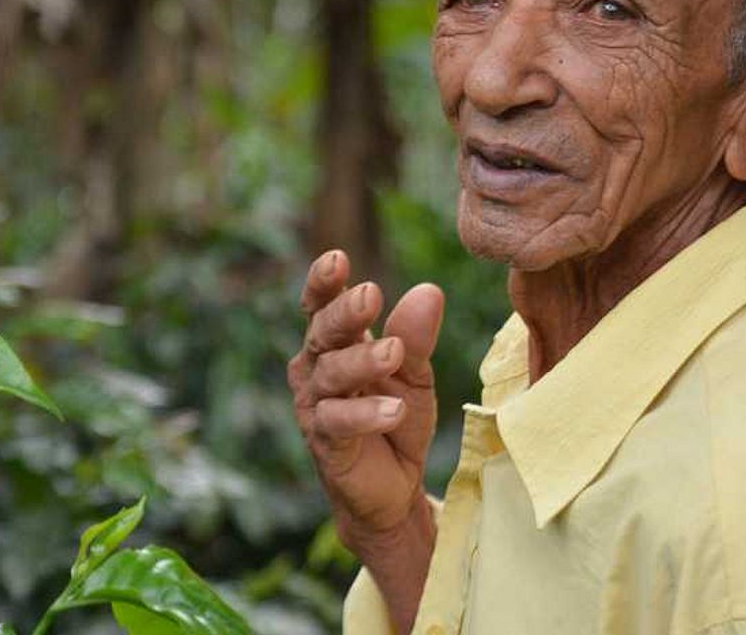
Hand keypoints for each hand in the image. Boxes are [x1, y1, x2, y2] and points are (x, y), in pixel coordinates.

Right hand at [288, 250, 443, 630]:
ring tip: (395, 353)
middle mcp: (316, 369)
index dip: (323, 282)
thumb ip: (417, 335)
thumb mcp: (414, 372)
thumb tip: (429, 290)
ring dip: (362, 362)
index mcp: (334, 343)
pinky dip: (365, 415)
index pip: (321, 305)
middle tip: (370, 295)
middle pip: (322, 333)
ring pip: (331, 375)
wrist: (393, 487)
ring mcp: (316, 406)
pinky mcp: (326, 444)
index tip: (337, 259)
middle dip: (344, 313)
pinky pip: (338, 423)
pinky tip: (393, 409)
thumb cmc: (395, 414)